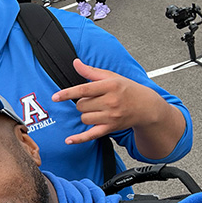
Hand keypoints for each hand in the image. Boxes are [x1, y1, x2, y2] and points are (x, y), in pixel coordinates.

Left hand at [52, 59, 168, 145]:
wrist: (146, 106)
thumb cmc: (127, 89)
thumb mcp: (111, 77)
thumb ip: (91, 71)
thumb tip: (75, 62)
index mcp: (110, 86)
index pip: (84, 90)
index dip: (67, 93)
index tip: (55, 97)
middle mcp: (111, 102)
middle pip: (81, 105)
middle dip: (83, 103)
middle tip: (95, 100)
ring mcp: (111, 116)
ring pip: (84, 118)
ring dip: (85, 114)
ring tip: (97, 110)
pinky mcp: (111, 128)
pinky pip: (91, 135)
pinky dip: (79, 138)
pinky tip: (68, 140)